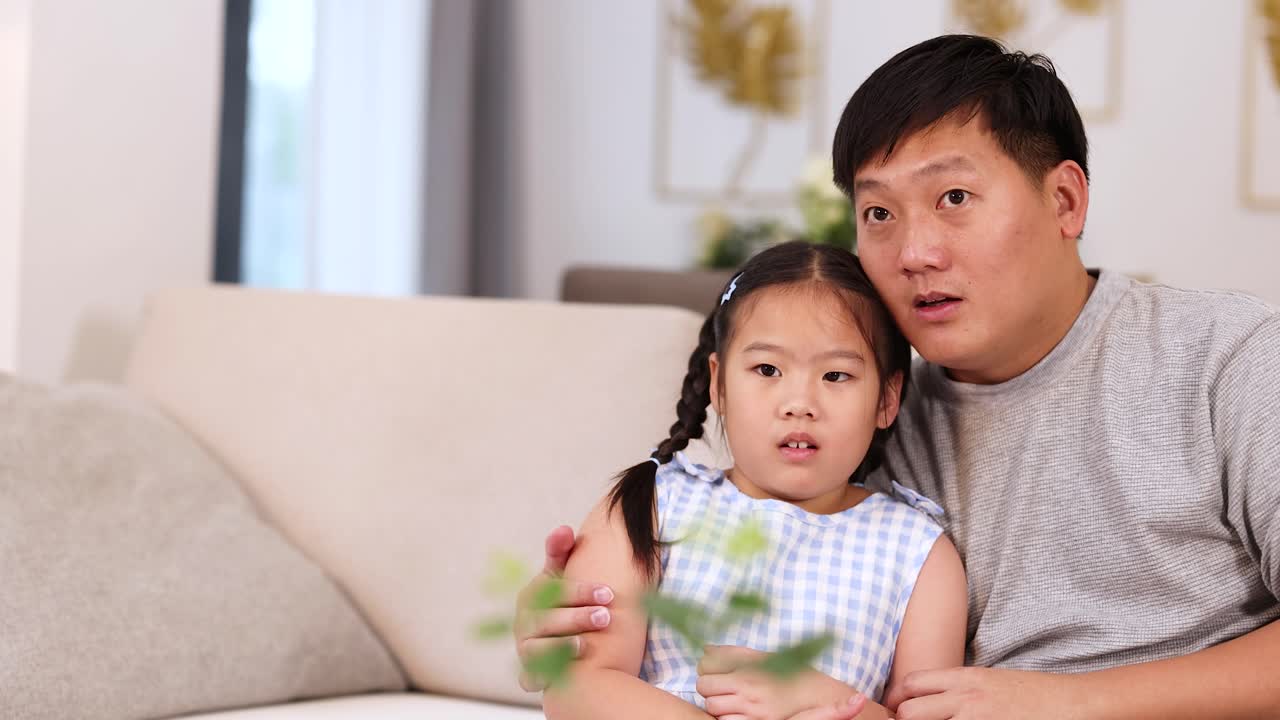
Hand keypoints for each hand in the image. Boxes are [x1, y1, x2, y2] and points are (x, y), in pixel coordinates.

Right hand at [514, 525, 615, 690]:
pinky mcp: (529, 672)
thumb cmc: (561, 599)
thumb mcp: (559, 573)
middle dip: (575, 617)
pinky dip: (540, 679)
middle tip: (605, 616)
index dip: (580, 591)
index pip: (553, 590)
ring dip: (558, 648)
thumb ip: (561, 551)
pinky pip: (529, 679)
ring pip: (536, 651)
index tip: (609, 593)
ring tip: (584, 645)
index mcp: (532, 595)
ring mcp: (525, 648)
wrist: (553, 635)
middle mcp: (524, 622)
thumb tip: (564, 530)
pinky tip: (562, 676)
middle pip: (546, 621)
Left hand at [697, 645, 866, 719]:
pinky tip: (738, 713)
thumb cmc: (791, 674)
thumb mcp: (765, 658)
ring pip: (713, 707)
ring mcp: (751, 710)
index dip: (707, 669)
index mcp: (748, 669)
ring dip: (717, 704)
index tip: (715, 672)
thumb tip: (706, 649)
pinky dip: (727, 717)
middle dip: (709, 688)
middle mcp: (747, 689)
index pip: (706, 665)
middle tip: (721, 689)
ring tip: (730, 702)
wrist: (817, 698)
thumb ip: (734, 654)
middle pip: (705, 687)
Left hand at [895, 667, 1084, 719]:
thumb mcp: (988, 681)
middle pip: (909, 712)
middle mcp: (965, 698)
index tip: (892, 712)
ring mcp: (977, 719)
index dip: (895, 700)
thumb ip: (957, 688)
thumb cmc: (1031, 694)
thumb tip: (929, 701)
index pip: (911, 683)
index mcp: (964, 678)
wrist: (1071, 702)